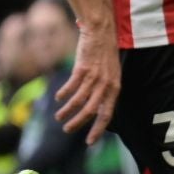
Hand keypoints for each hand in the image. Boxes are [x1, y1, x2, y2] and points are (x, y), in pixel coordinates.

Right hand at [55, 24, 121, 142]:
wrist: (101, 31)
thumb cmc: (105, 54)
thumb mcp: (111, 74)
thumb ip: (105, 91)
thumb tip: (96, 110)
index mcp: (115, 87)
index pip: (107, 113)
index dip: (98, 129)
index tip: (89, 142)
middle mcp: (106, 84)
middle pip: (91, 110)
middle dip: (78, 123)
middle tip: (67, 130)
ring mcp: (94, 76)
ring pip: (79, 100)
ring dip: (67, 111)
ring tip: (58, 117)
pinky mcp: (83, 68)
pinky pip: (71, 86)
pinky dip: (64, 94)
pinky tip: (58, 98)